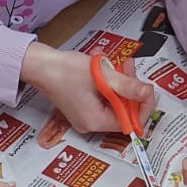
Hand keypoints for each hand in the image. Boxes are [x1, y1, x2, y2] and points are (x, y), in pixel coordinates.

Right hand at [21, 43, 155, 136]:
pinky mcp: (82, 106)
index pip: (130, 121)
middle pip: (123, 110)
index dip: (142, 105)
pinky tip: (104, 66)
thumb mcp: (102, 75)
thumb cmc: (65, 70)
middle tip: (128, 68)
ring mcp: (85, 115)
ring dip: (119, 81)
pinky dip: (108, 82)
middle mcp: (90, 123)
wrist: (39, 65)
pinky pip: (103, 97)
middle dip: (130, 87)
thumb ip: (128, 86)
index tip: (147, 89)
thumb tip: (147, 93)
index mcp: (95, 121)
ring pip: (114, 101)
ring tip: (115, 63)